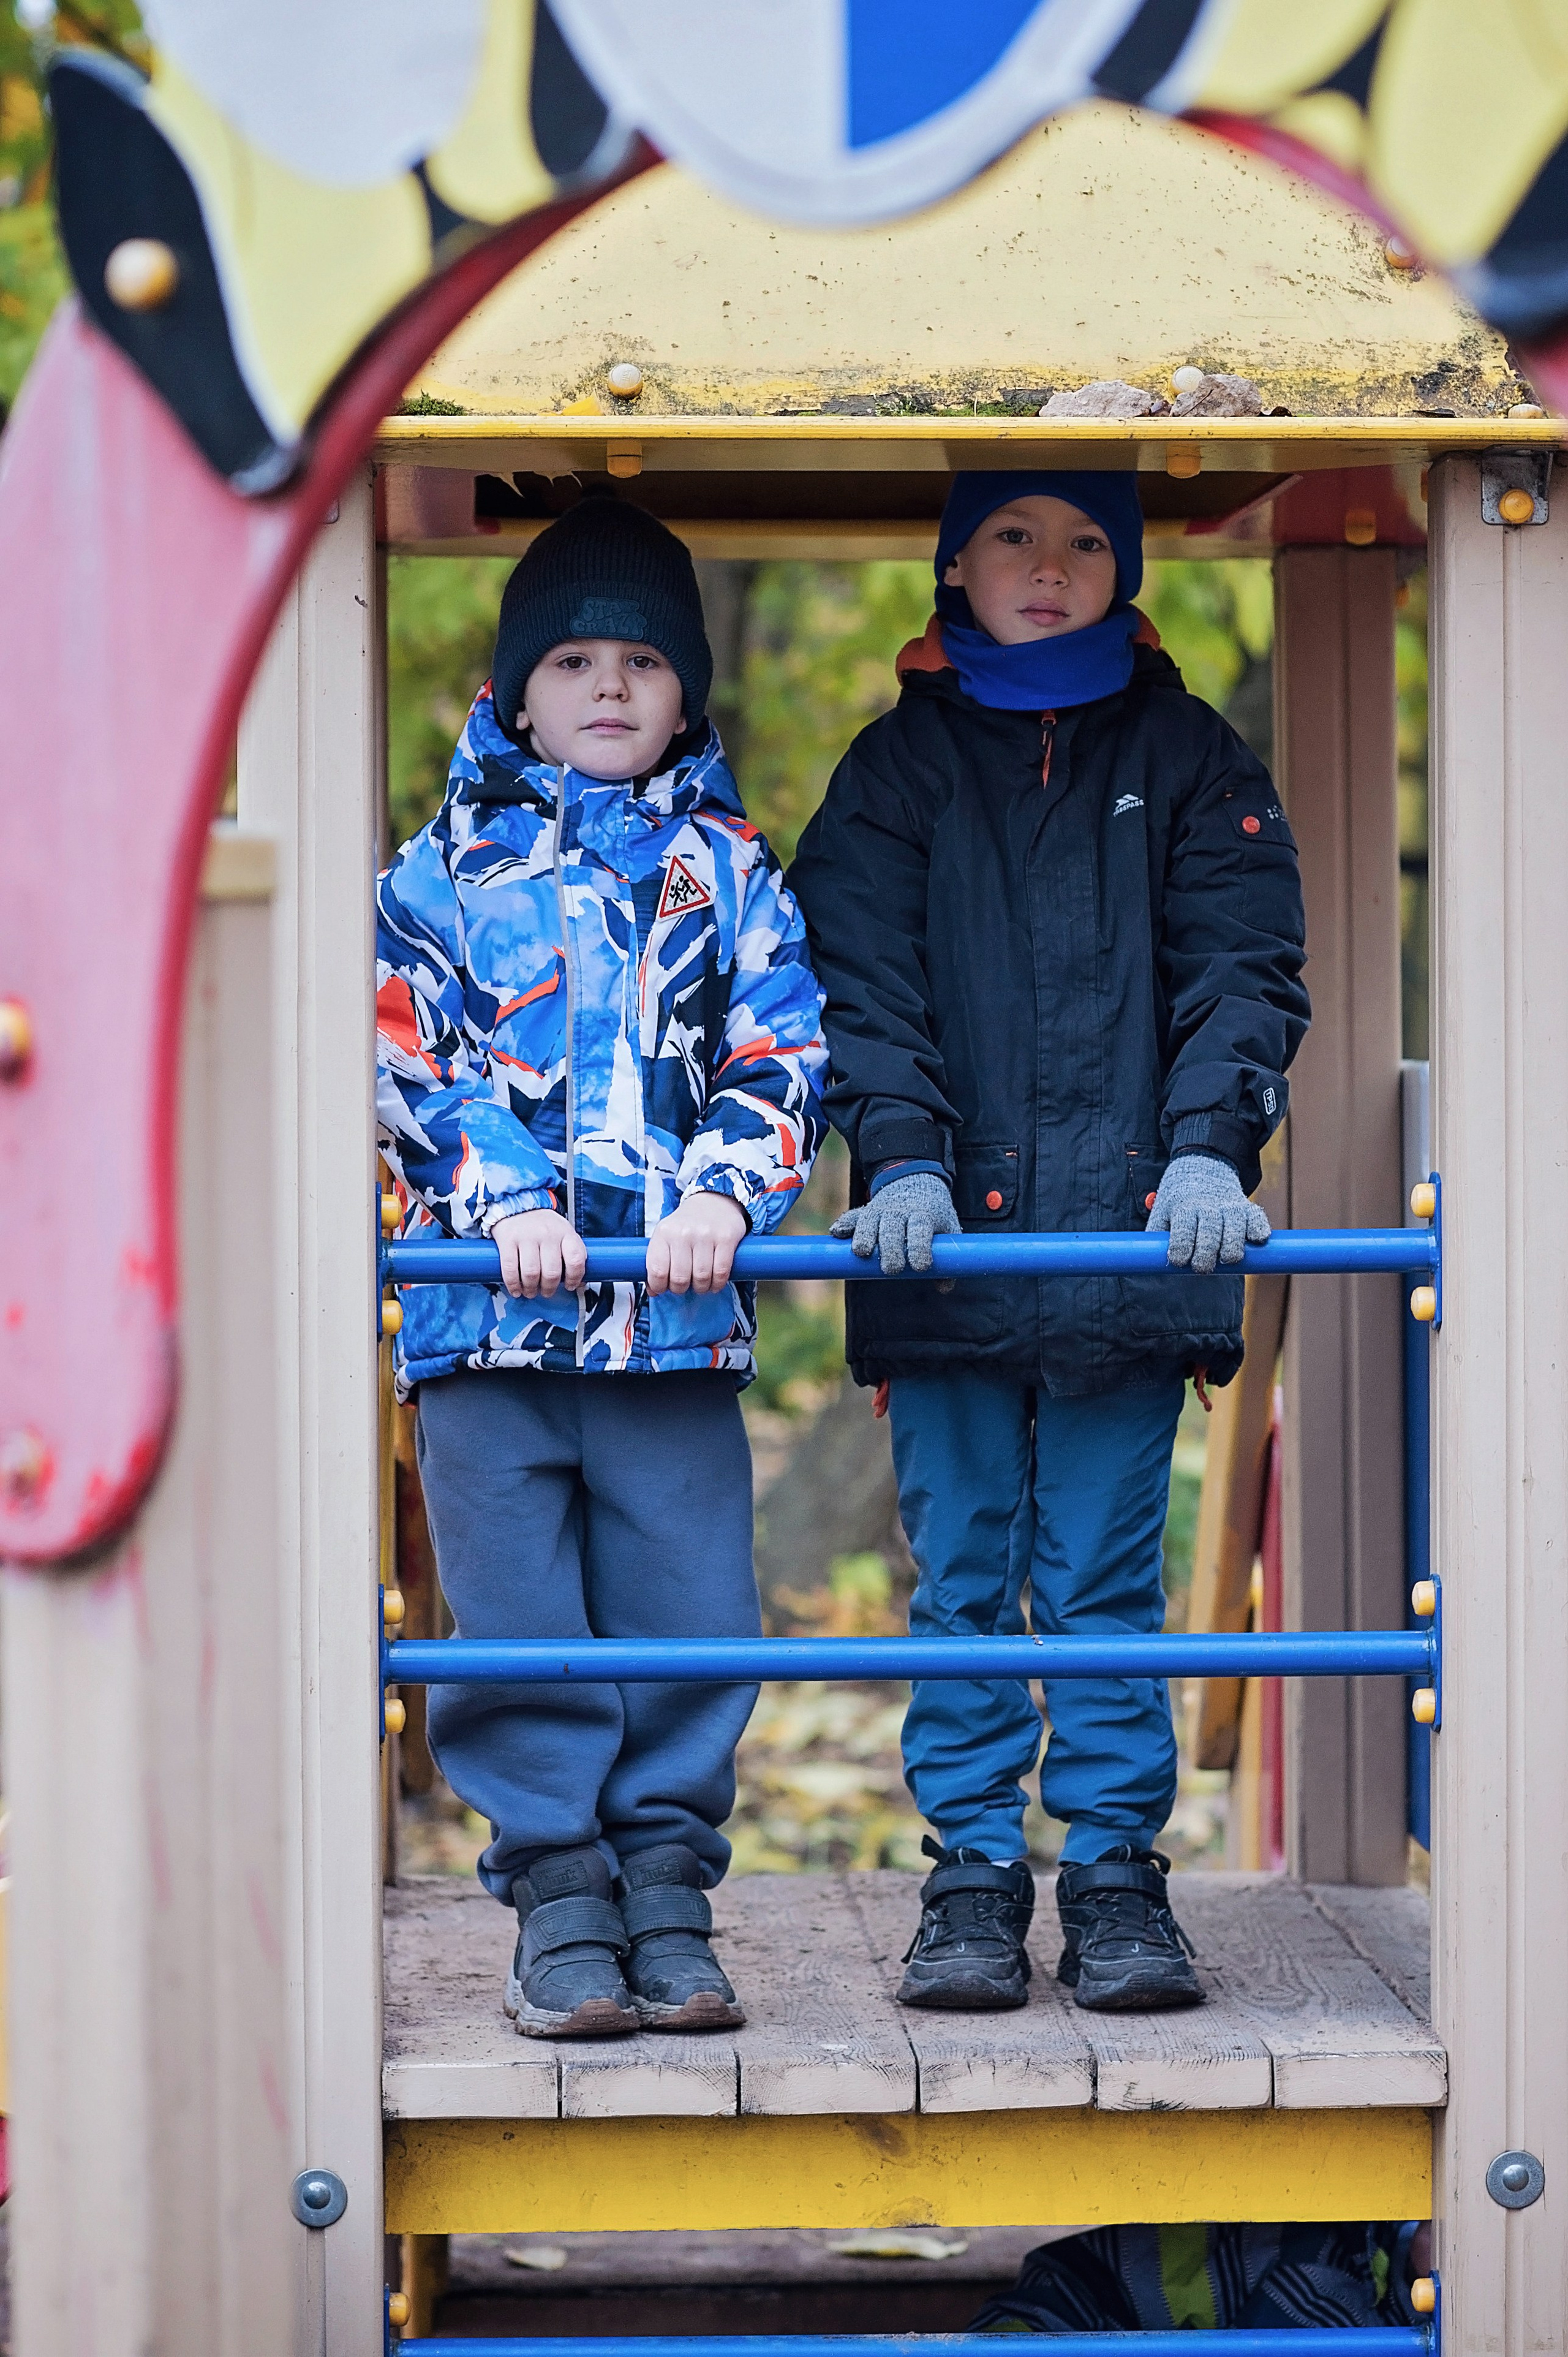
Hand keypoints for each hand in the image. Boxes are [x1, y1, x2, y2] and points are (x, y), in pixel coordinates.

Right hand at [490, 1208, 586, 1298]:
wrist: (517, 1204)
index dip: (575, 1278)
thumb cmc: (542, 1224)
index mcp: (565, 1233)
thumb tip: (580, 1283)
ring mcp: (527, 1236)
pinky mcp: (508, 1240)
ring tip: (531, 1291)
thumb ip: (572, 1255)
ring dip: (531, 1289)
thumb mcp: (563, 1233)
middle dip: (549, 1288)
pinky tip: (516, 1289)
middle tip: (546, 1292)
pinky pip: (510, 1268)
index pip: (576, 1259)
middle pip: (552, 1272)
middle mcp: (547, 1234)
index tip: (570, 1286)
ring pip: (531, 1273)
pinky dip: (513, 1284)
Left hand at [646, 1193, 747, 1294]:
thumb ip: (657, 1262)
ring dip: (701, 1288)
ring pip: (701, 1278)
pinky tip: (715, 1282)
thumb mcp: (666, 1236)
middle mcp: (683, 1233)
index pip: (657, 1270)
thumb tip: (654, 1292)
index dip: (660, 1286)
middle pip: (680, 1278)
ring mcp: (705, 1235)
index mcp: (664, 1233)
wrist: (714, 1200)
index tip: (664, 1288)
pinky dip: (718, 1283)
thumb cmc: (687, 1225)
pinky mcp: (726, 1238)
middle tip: (685, 1285)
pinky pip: (721, 1272)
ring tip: (701, 1284)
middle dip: (682, 1289)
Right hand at [831, 1171, 960, 1275]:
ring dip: (864, 1236)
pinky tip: (836, 1233)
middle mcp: (900, 1211)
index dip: (920, 1247)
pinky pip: (853, 1216)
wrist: (915, 1181)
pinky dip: (844, 1223)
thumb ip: (949, 1259)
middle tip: (891, 1270)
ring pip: (870, 1221)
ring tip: (861, 1252)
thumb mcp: (948, 1229)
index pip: (921, 1229)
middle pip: (893, 1228)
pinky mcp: (866, 1211)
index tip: (920, 1267)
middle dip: (891, 1249)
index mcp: (923, 1215)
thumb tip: (944, 1287)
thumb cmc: (933, 1214)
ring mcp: (881, 1210)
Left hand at [1145, 1153, 1268, 1273]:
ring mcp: (1230, 1206)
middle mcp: (1208, 1205)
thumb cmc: (1178, 1201)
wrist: (1203, 1169)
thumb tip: (1150, 1262)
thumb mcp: (1161, 1213)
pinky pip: (1257, 1217)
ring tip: (1229, 1259)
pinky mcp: (1248, 1208)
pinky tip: (1258, 1240)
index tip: (1179, 1261)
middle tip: (1202, 1268)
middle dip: (1207, 1252)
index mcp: (1183, 1207)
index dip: (1181, 1246)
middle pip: (1210, 1229)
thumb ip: (1156, 1236)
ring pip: (1235, 1224)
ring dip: (1233, 1245)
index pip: (1183, 1227)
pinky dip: (1259, 1228)